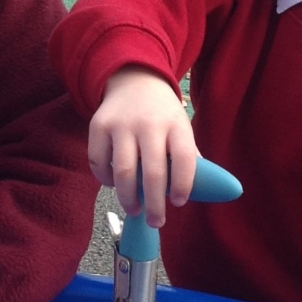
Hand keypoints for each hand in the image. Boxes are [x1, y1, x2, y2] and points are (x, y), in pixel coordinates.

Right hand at [88, 68, 195, 227]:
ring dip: (128, 198)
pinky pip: (99, 161)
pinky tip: (114, 185)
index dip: (183, 184)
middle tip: (157, 222)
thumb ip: (189, 156)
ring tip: (134, 209)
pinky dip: (105, 179)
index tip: (179, 203)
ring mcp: (122, 124)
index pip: (185, 158)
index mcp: (176, 124)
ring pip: (123, 171)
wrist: (134, 79)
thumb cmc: (162, 114)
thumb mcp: (181, 126)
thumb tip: (203, 192)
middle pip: (153, 172)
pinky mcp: (99, 125)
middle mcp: (149, 123)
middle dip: (155, 204)